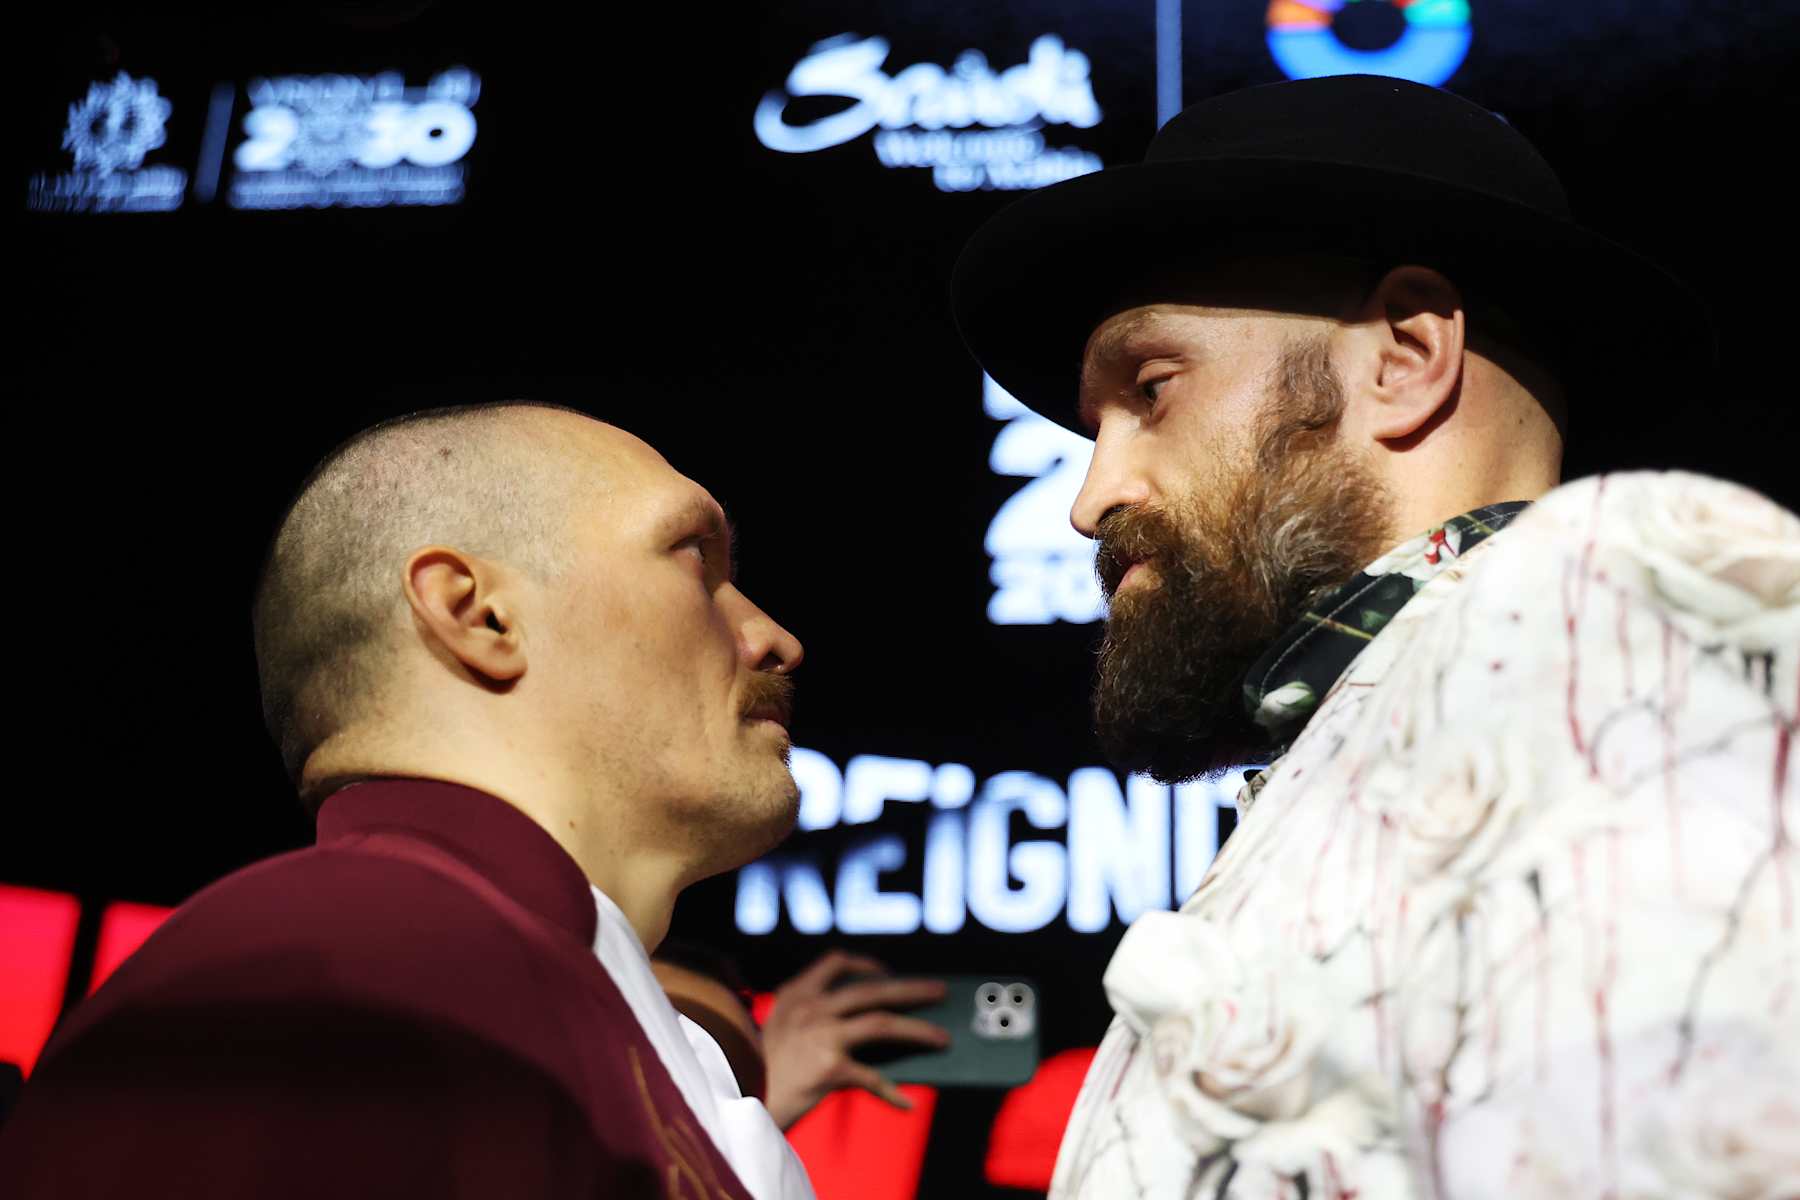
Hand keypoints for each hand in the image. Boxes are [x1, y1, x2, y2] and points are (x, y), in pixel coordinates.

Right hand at [759, 950, 949, 1129]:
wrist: (734, 1101)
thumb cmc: (754, 1073)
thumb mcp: (774, 1033)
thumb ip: (805, 1022)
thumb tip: (860, 1031)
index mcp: (795, 996)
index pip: (835, 962)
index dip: (865, 964)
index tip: (885, 972)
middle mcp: (810, 1008)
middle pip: (872, 989)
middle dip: (911, 989)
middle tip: (940, 991)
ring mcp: (820, 1035)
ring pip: (883, 1023)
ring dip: (918, 1030)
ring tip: (943, 1039)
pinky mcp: (828, 1067)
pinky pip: (871, 1077)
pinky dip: (890, 1092)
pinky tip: (906, 1103)